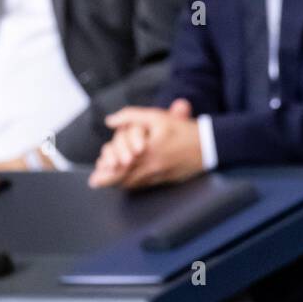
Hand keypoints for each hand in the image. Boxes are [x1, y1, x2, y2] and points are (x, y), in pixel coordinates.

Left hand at [88, 99, 202, 188]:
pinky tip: (125, 181)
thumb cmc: (183, 130)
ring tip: (105, 182)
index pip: (120, 166)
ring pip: (132, 183)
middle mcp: (151, 167)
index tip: (94, 175)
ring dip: (117, 183)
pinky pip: (143, 185)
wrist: (208, 145)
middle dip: (107, 181)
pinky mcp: (165, 179)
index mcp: (147, 152)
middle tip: (94, 182)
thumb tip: (110, 121)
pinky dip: (131, 184)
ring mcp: (158, 175)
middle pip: (123, 178)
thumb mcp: (157, 117)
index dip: (106, 171)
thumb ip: (131, 116)